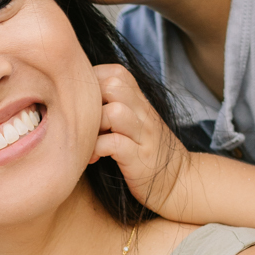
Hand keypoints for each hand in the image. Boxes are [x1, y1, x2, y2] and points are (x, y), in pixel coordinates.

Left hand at [93, 63, 190, 215]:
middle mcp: (144, 113)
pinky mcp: (139, 159)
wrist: (179, 181)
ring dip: (94, 126)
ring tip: (88, 142)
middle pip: (113, 85)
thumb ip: (114, 106)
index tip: (82, 105)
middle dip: (90, 102)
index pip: (114, 73)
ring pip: (114, 112)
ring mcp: (143, 135)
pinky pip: (114, 143)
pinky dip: (97, 149)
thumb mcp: (134, 122)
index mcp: (140, 102)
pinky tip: (94, 158)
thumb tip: (75, 98)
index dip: (92, 83)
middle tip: (81, 122)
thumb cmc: (146, 152)